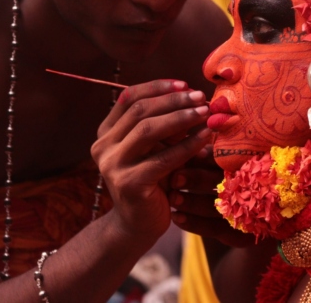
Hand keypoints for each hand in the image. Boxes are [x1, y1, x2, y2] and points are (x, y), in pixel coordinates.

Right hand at [91, 80, 210, 241]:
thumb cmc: (152, 182)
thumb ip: (165, 124)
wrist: (138, 226)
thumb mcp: (155, 148)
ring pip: (148, 130)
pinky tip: (206, 136)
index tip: (184, 84)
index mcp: (106, 133)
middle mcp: (104, 147)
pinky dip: (188, 144)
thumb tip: (195, 96)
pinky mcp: (130, 184)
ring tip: (205, 112)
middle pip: (139, 111)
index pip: (128, 98)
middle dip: (173, 100)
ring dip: (181, 117)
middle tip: (200, 97)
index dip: (157, 87)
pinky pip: (164, 157)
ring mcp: (113, 165)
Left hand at [169, 145, 255, 247]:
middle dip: (197, 179)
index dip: (205, 157)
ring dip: (192, 203)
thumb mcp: (234, 161)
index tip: (184, 154)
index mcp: (253, 166)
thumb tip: (193, 131)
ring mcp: (251, 214)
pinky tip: (176, 218)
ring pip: (218, 208)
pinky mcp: (245, 236)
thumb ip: (216, 150)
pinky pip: (217, 230)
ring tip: (172, 198)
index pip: (228, 160)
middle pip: (223, 182)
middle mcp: (255, 189)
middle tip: (175, 177)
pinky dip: (194, 224)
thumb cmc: (241, 179)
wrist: (264, 222)